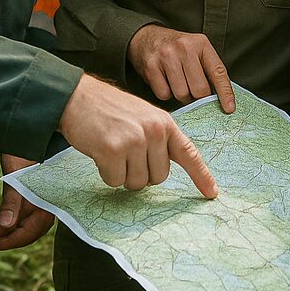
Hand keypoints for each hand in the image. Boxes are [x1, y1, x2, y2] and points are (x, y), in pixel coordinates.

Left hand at [0, 154, 56, 249]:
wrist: (28, 125)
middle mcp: (50, 196)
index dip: (18, 239)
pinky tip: (1, 217)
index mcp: (51, 194)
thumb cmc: (23, 146)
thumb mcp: (15, 174)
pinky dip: (14, 216)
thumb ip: (12, 201)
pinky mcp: (36, 187)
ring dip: (11, 227)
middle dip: (14, 236)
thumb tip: (5, 227)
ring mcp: (44, 192)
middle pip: (35, 226)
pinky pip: (27, 208)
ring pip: (30, 218)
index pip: (37, 227)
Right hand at [60, 74, 217, 195]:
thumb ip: (158, 139)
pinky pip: (115, 181)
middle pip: (159, 177)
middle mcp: (154, 131)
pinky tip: (100, 153)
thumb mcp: (143, 117)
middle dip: (141, 173)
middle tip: (126, 153)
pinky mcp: (113, 150)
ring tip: (112, 150)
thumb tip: (163, 170)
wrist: (77, 97)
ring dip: (122, 174)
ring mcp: (135, 141)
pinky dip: (106, 173)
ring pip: (137, 183)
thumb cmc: (109, 110)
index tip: (212, 193)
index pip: (189, 153)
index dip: (201, 176)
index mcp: (165, 123)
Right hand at [128, 24, 234, 111]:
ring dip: (182, 96)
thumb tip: (222, 99)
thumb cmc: (177, 48)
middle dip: (198, 96)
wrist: (146, 37)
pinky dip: (166, 94)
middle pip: (199, 89)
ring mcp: (166, 56)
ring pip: (182, 94)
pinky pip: (164, 95)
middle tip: (193, 90)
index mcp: (201, 43)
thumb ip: (209, 70)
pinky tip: (165, 81)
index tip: (229, 109)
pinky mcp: (151, 66)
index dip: (225, 93)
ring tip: (179, 84)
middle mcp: (184, 48)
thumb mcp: (197, 50)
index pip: (218, 72)